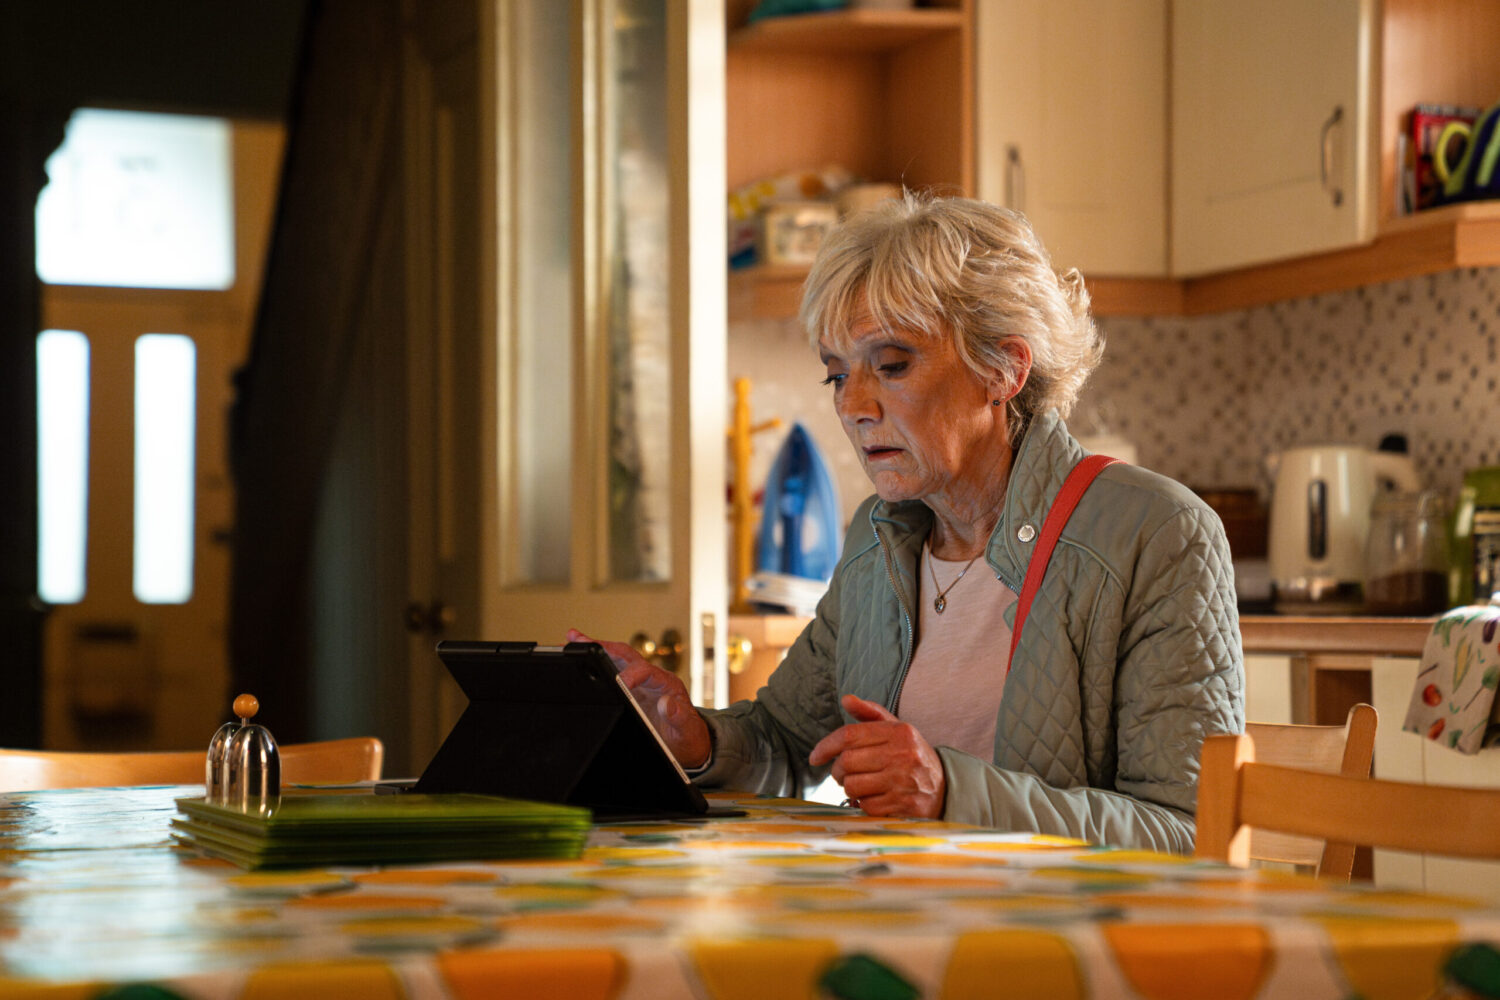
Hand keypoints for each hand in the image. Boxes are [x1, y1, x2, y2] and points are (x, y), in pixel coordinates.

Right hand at [567, 629, 711, 768]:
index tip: (619, 682)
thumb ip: (680, 718)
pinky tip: (578, 661)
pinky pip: (611, 672)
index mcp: (666, 684)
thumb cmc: (687, 736)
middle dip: (604, 647)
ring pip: (616, 659)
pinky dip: (595, 665)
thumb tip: (668, 703)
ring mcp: (639, 682)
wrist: (686, 744)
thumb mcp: (687, 731)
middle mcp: (652, 677)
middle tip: (581, 641)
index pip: (647, 671)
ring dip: (595, 649)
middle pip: (627, 656)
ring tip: (571, 640)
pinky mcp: (629, 689)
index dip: (632, 674)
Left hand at [808, 694, 945, 818]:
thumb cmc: (910, 756)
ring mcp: (904, 782)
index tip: (815, 757)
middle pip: (847, 762)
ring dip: (849, 788)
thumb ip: (870, 713)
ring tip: (861, 784)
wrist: (943, 788)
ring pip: (853, 786)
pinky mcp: (903, 806)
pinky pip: (865, 806)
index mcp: (899, 732)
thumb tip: (846, 699)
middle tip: (842, 773)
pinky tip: (875, 798)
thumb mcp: (896, 729)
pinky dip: (864, 804)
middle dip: (837, 770)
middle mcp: (903, 755)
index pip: (849, 735)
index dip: (826, 746)